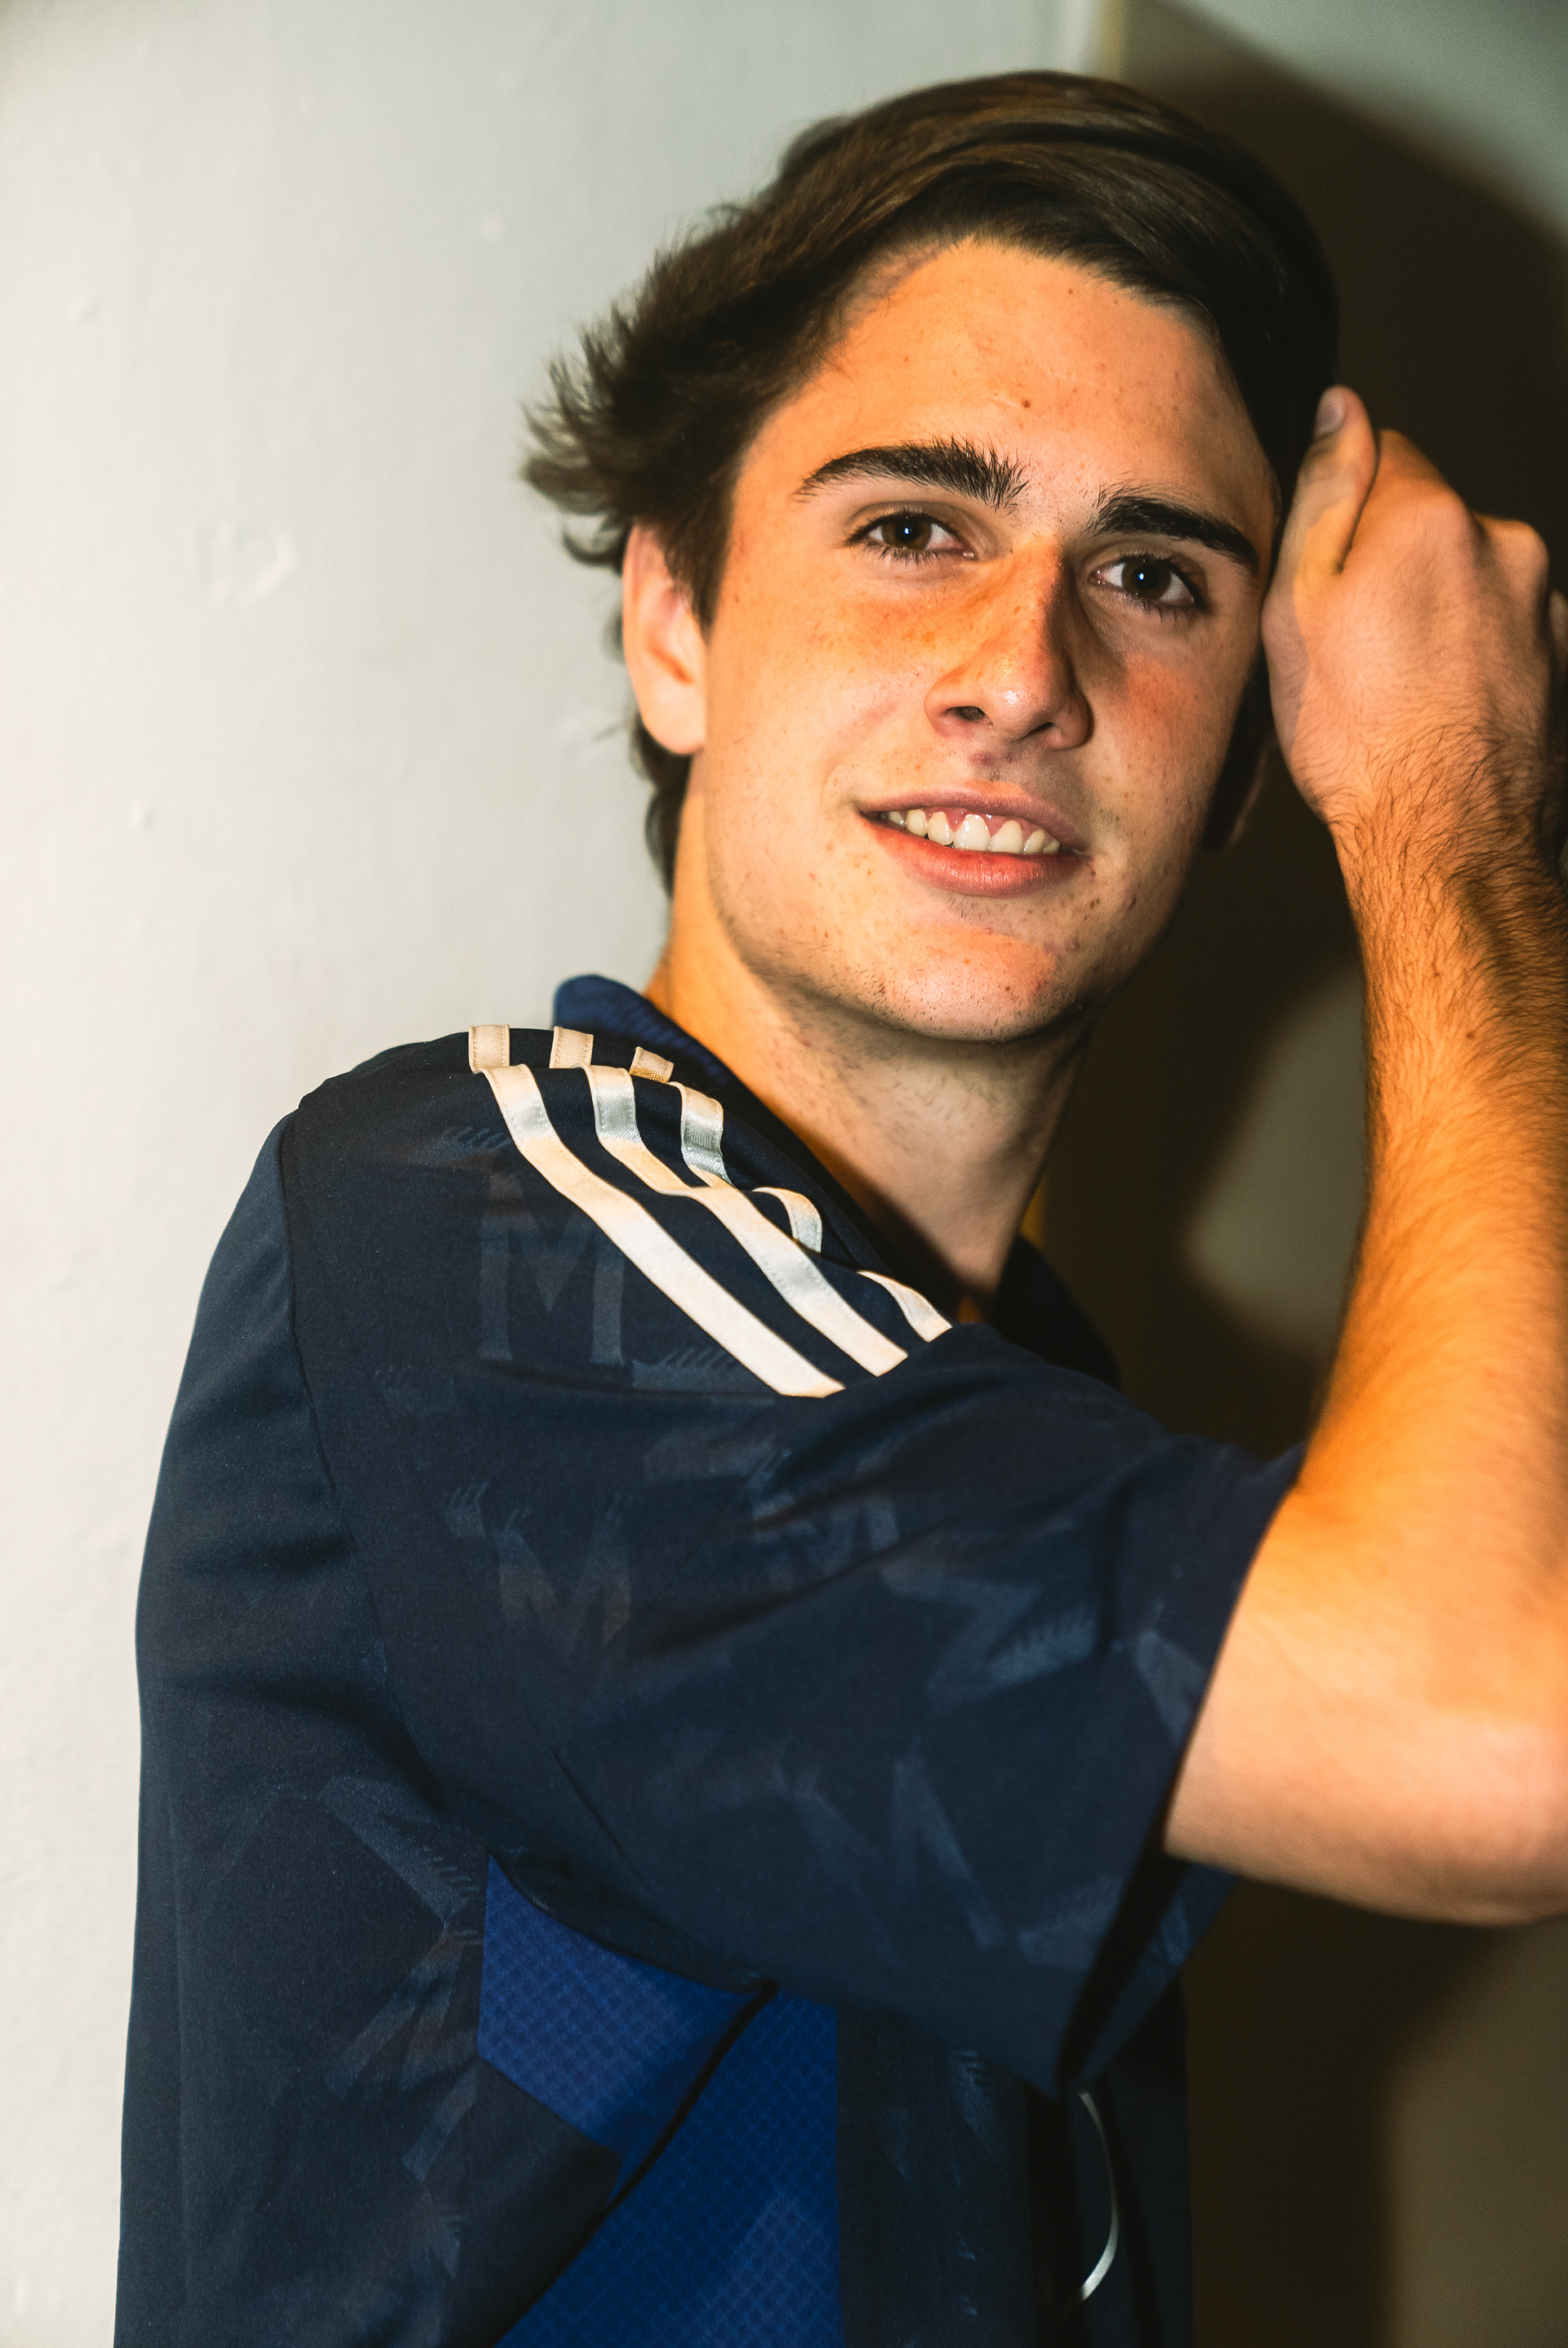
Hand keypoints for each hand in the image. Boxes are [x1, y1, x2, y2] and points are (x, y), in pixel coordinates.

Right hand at [1262, 388, 1566, 869]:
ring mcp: (1545, 604)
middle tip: (1357, 649)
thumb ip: (1325, 496)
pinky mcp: (1563, 658)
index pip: (1388, 456)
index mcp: (1431, 517)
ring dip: (1440, 617)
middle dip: (1399, 568)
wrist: (1445, 837)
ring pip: (1474, 582)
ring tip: (1400, 691)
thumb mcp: (1298, 608)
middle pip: (1435, 525)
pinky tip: (1440, 711)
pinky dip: (1476, 660)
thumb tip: (1342, 411)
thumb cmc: (1359, 736)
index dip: (1347, 515)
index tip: (1330, 579)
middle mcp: (1505, 544)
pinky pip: (1506, 634)